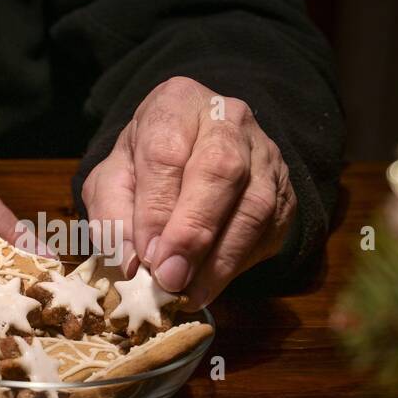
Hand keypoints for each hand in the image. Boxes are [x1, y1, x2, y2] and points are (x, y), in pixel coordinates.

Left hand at [81, 76, 294, 307]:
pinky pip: (269, 230)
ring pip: (253, 205)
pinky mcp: (285, 190)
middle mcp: (228, 119)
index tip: (145, 256)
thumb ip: (112, 214)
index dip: (155, 209)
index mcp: (177, 103)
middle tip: (169, 278)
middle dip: (193, 231)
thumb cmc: (149, 165)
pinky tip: (209, 285)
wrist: (196, 150)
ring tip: (188, 293)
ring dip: (219, 259)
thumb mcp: (114, 178)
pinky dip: (238, 264)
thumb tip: (130, 262)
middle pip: (220, 170)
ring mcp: (265, 154)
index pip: (165, 152)